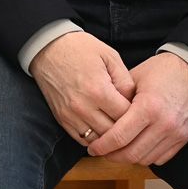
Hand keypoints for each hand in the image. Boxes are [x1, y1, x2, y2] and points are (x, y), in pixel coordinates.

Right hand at [29, 31, 134, 147]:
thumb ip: (126, 81)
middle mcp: (84, 106)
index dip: (136, 115)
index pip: (126, 116)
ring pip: (98, 140)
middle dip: (124, 129)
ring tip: (117, 128)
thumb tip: (133, 102)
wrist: (48, 48)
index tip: (139, 110)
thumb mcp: (110, 57)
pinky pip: (82, 139)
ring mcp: (71, 115)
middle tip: (132, 122)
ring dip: (109, 136)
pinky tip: (101, 129)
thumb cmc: (81, 49)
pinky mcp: (61, 119)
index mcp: (99, 90)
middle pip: (113, 132)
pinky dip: (94, 139)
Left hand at [89, 52, 187, 166]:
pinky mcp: (184, 138)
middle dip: (112, 156)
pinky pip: (160, 158)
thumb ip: (117, 99)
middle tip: (102, 151)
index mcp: (148, 106)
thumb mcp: (134, 78)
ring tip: (117, 150)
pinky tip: (137, 147)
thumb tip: (98, 117)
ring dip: (129, 158)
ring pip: (145, 159)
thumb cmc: (161, 70)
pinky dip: (146, 157)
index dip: (102, 146)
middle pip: (131, 154)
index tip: (92, 148)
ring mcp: (175, 133)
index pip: (119, 137)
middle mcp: (163, 123)